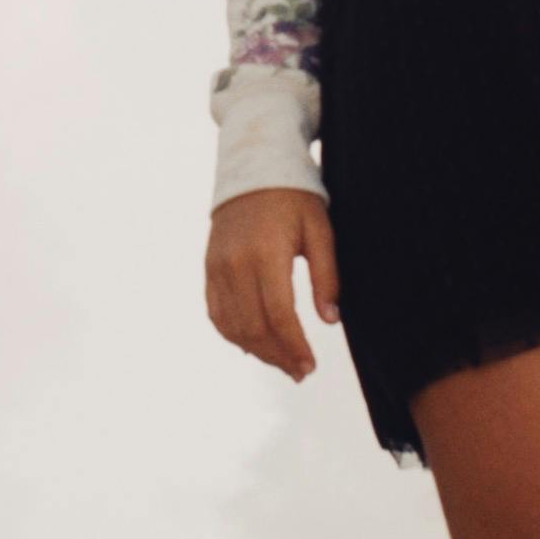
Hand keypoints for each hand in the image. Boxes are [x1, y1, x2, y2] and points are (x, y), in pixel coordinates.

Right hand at [205, 188, 339, 380]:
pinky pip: (216, 313)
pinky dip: (232, 335)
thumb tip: (330, 320)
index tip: (310, 366)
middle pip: (254, 326)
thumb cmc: (294, 197)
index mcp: (266, 253)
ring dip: (256, 351)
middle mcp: (236, 263)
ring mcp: (217, 267)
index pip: (279, 315)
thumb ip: (326, 275)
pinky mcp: (209, 267)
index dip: (295, 346)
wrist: (252, 166)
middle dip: (278, 356)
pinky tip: (253, 346)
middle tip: (301, 372)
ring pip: (232, 326)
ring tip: (282, 363)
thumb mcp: (320, 230)